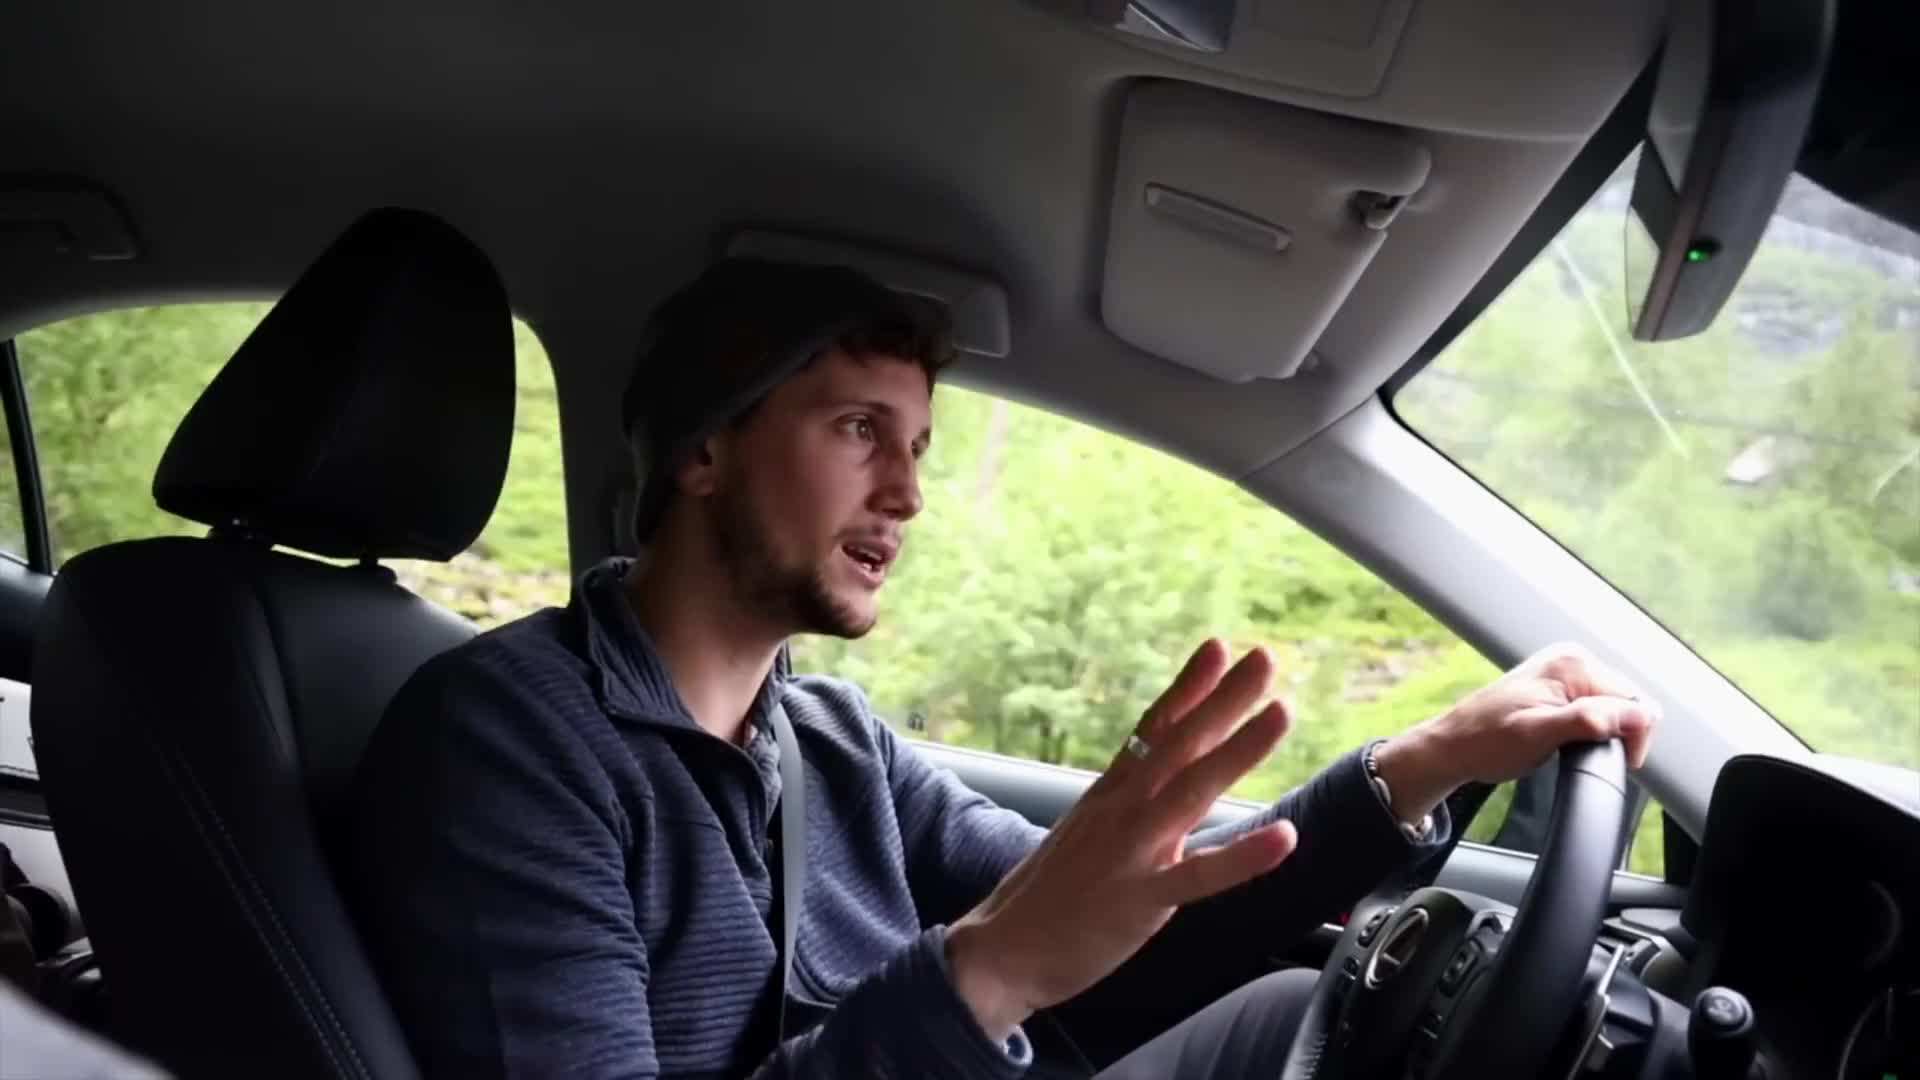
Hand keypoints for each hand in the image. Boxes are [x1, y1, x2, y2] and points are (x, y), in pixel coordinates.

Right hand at [945, 640, 1297, 1040]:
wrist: (1001, 949)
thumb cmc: (1046, 896)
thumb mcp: (1087, 834)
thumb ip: (1129, 809)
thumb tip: (1164, 791)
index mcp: (1109, 794)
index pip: (1153, 729)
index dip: (1187, 687)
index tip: (1217, 647)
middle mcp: (1121, 810)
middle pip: (1179, 742)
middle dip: (1224, 697)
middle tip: (1263, 657)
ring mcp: (1130, 851)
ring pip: (1192, 790)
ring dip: (1239, 749)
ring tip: (1280, 712)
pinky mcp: (1139, 899)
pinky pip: (1198, 874)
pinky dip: (1242, 856)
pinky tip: (1283, 837)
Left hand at [1372, 643, 1661, 821]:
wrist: (1453, 747)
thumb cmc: (1486, 741)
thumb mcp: (1538, 735)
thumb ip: (1589, 721)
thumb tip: (1637, 715)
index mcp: (1573, 663)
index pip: (1637, 700)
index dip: (1634, 737)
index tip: (1618, 763)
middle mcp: (1573, 659)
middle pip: (1628, 702)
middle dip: (1618, 734)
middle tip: (1584, 756)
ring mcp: (1566, 672)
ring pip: (1615, 708)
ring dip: (1605, 733)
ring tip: (1572, 749)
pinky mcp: (1560, 687)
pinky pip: (1597, 709)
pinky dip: (1592, 730)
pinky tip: (1571, 742)